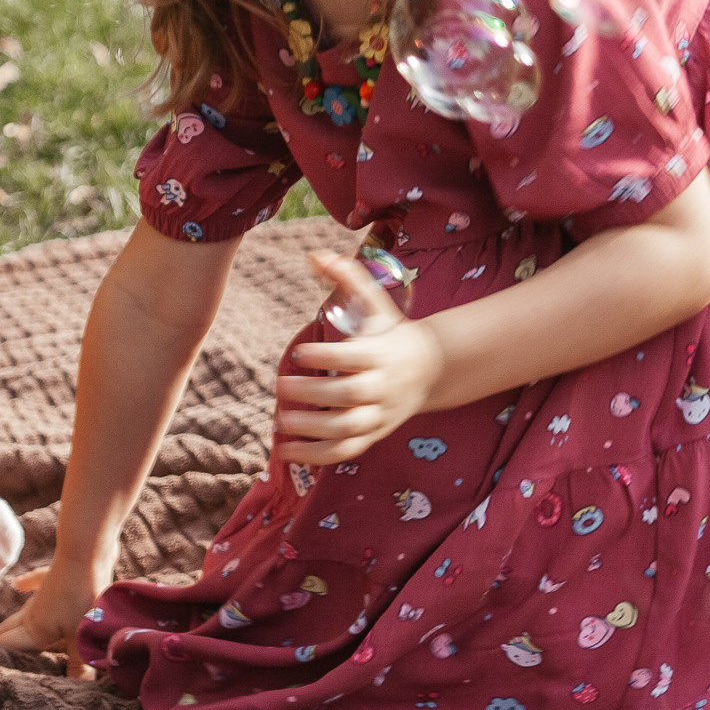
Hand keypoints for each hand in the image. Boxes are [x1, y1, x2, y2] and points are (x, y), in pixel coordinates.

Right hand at [0, 559, 110, 678]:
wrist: (87, 552)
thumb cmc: (84, 598)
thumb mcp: (82, 637)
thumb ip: (78, 666)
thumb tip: (78, 693)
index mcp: (35, 629)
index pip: (7, 647)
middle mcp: (33, 612)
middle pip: (9, 630)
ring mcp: (42, 594)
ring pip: (21, 613)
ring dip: (11, 624)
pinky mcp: (55, 577)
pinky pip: (36, 583)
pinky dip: (27, 585)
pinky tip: (19, 585)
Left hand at [273, 249, 445, 465]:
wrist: (429, 369)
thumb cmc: (390, 331)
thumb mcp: (375, 302)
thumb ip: (347, 277)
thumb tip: (314, 254)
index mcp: (381, 354)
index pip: (354, 358)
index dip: (326, 356)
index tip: (299, 352)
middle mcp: (382, 388)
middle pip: (348, 396)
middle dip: (312, 394)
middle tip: (279, 386)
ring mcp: (379, 415)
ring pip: (347, 430)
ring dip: (311, 430)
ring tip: (280, 420)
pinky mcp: (373, 435)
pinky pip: (345, 452)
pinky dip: (315, 456)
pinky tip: (283, 451)